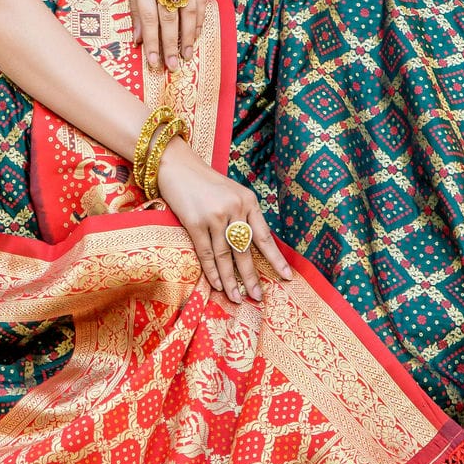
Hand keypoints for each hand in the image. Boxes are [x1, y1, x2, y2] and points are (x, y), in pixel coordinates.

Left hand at [127, 0, 209, 70]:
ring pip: (188, 10)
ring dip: (188, 37)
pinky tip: (195, 36)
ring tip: (185, 56)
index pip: (149, 16)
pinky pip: (201, 1)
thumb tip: (138, 40)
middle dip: (170, 44)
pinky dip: (199, 21)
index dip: (152, 41)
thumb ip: (136, 9)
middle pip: (169, 16)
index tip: (153, 61)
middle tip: (171, 66)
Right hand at [154, 140, 292, 302]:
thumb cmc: (205, 183)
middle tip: (257, 297)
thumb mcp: (232, 194)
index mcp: (249, 201)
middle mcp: (235, 208)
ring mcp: (215, 215)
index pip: (264, 236)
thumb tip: (252, 247)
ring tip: (237, 297)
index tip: (287, 276)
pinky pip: (206, 253)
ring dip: (231, 280)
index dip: (276, 259)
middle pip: (245, 250)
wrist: (177, 166)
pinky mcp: (195, 222)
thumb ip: (243, 215)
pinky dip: (212, 271)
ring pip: (226, 255)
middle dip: (252, 276)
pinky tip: (218, 285)